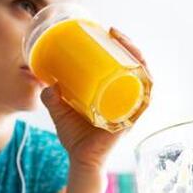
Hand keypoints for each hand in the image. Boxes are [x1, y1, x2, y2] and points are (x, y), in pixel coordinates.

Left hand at [41, 28, 149, 170]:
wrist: (81, 160)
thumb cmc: (75, 138)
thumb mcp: (60, 112)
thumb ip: (51, 98)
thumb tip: (46, 82)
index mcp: (113, 95)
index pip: (124, 66)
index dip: (122, 47)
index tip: (109, 32)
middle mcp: (126, 100)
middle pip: (136, 66)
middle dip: (130, 45)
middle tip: (114, 33)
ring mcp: (131, 109)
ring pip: (143, 76)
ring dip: (137, 56)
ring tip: (122, 42)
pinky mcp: (131, 119)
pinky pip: (145, 97)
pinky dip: (145, 81)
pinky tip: (139, 66)